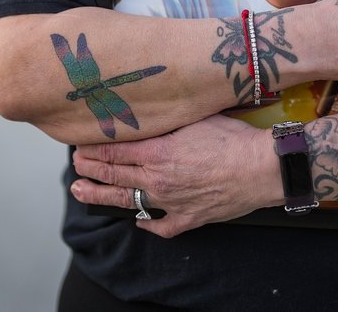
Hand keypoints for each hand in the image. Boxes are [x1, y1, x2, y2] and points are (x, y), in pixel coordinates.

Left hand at [70, 114, 278, 237]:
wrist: (262, 168)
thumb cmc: (234, 138)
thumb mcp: (195, 118)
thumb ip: (168, 118)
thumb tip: (149, 112)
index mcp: (158, 152)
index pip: (114, 152)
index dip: (93, 150)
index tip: (79, 147)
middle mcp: (159, 179)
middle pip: (114, 176)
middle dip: (89, 170)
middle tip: (75, 167)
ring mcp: (172, 202)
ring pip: (128, 202)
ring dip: (101, 197)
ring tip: (81, 193)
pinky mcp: (189, 218)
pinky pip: (161, 225)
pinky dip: (147, 223)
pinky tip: (138, 220)